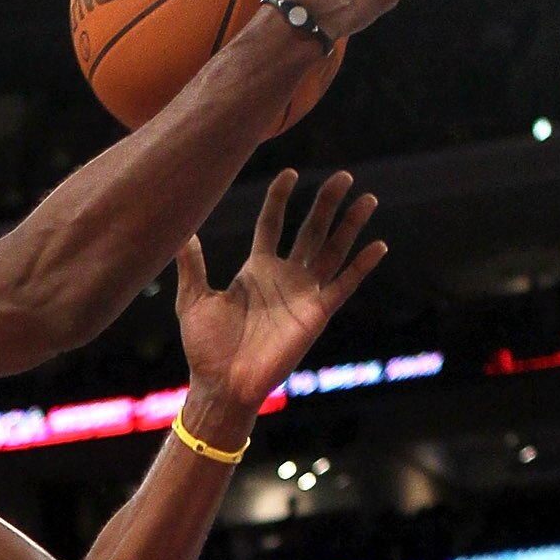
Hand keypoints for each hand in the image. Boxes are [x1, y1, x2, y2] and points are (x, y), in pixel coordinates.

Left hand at [175, 171, 383, 418]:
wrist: (221, 385)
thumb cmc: (206, 348)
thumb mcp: (193, 300)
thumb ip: (192, 265)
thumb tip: (180, 231)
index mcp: (256, 270)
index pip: (273, 224)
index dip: (281, 198)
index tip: (289, 174)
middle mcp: (284, 277)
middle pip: (311, 230)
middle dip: (326, 204)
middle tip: (343, 176)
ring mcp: (303, 294)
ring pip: (333, 251)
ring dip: (350, 226)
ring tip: (366, 199)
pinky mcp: (316, 314)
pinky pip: (343, 285)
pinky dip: (361, 266)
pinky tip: (378, 246)